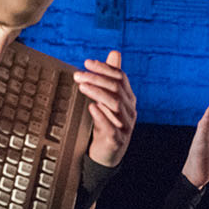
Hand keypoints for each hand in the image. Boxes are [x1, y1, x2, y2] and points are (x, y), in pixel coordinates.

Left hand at [77, 50, 136, 167]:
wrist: (106, 155)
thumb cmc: (106, 124)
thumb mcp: (108, 100)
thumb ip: (111, 78)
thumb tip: (115, 52)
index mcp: (129, 99)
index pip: (120, 78)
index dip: (104, 68)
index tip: (87, 63)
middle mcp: (130, 111)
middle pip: (117, 89)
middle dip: (97, 79)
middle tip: (78, 75)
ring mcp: (125, 126)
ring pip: (115, 105)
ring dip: (97, 93)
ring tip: (82, 86)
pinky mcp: (117, 140)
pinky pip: (111, 126)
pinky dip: (101, 115)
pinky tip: (91, 107)